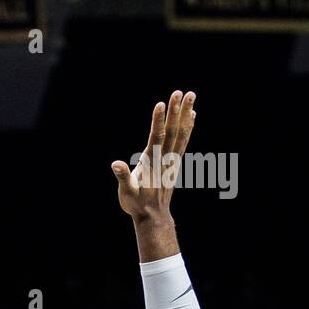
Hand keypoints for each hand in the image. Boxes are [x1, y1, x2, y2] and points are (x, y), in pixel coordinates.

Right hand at [112, 90, 195, 222]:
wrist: (153, 216)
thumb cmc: (136, 204)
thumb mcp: (126, 193)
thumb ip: (123, 177)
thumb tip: (116, 164)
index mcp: (152, 164)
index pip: (157, 139)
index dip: (159, 122)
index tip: (161, 104)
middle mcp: (166, 159)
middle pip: (172, 132)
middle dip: (175, 111)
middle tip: (180, 92)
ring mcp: (173, 160)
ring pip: (181, 133)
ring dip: (185, 114)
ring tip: (190, 96)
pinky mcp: (175, 161)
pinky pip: (184, 140)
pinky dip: (188, 126)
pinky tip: (191, 114)